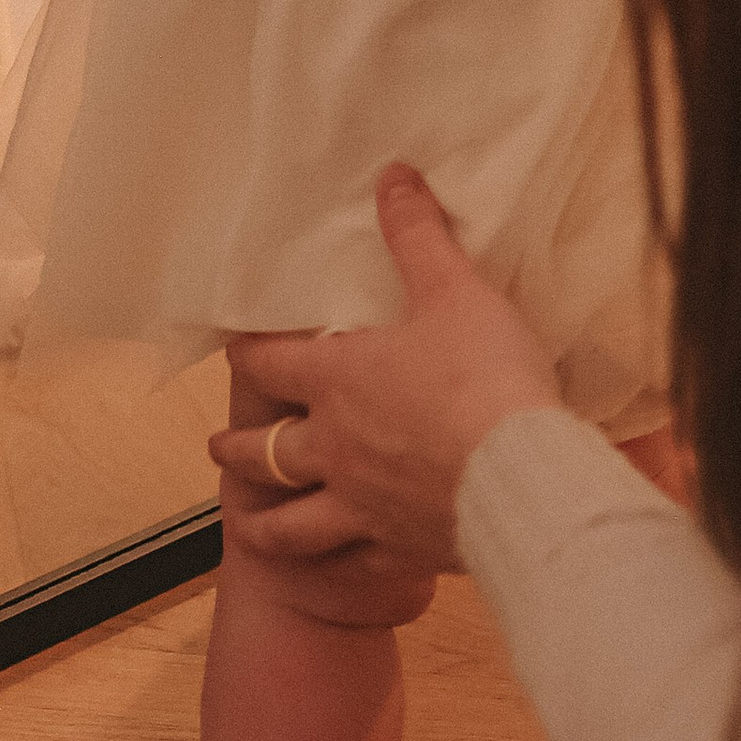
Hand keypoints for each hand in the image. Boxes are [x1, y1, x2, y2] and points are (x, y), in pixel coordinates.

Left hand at [204, 168, 566, 567]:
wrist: (523, 479)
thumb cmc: (484, 377)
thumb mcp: (454, 291)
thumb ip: (417, 236)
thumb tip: (393, 177)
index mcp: (337, 380)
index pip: (269, 362)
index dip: (246, 354)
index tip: (233, 350)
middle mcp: (335, 448)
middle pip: (265, 450)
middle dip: (237, 448)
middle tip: (217, 447)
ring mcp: (361, 506)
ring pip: (292, 522)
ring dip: (265, 520)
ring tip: (247, 522)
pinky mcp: (399, 550)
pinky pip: (353, 561)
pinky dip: (336, 563)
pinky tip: (334, 564)